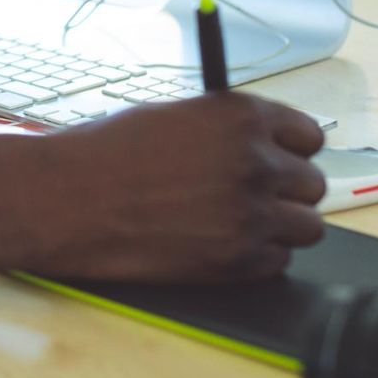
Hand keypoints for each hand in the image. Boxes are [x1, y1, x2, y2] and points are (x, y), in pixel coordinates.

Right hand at [27, 95, 324, 281]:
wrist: (65, 198)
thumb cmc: (105, 152)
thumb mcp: (171, 116)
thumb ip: (224, 128)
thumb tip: (260, 142)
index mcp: (241, 116)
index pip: (310, 136)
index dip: (290, 148)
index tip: (277, 157)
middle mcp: (256, 162)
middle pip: (313, 185)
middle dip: (285, 190)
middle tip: (247, 194)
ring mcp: (251, 215)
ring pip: (307, 228)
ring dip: (278, 226)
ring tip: (235, 221)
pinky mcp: (239, 261)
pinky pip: (278, 261)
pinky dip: (255, 256)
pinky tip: (216, 241)